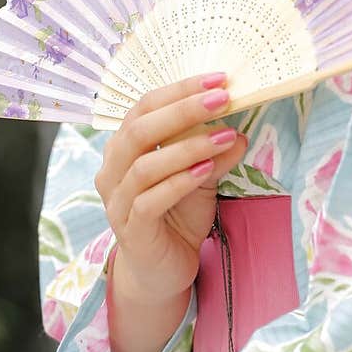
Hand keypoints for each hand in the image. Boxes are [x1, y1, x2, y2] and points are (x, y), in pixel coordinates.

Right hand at [95, 73, 247, 304]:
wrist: (162, 271)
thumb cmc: (176, 216)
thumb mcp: (201, 177)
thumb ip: (214, 152)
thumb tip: (239, 131)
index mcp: (124, 148)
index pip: (145, 107)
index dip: (179, 90)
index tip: (218, 80)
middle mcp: (113, 170)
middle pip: (140, 129)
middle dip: (183, 110)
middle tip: (222, 99)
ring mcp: (117, 201)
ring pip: (145, 165)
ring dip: (188, 147)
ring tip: (224, 136)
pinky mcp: (130, 230)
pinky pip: (150, 200)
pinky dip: (180, 181)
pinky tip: (207, 170)